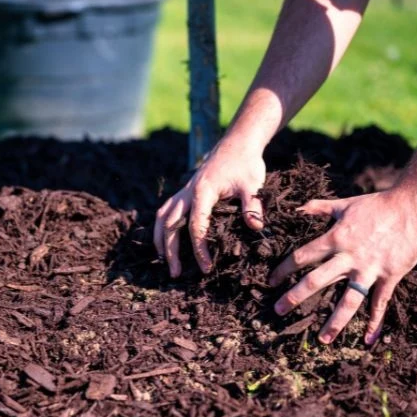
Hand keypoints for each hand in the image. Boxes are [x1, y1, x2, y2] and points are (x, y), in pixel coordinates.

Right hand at [154, 137, 265, 277]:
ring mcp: (184, 191)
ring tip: (163, 261)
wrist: (237, 143)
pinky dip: (162, 227)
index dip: (199, 249)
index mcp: (203, 192)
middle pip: (170, 224)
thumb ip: (253, 206)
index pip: (195, 226)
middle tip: (176, 274)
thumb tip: (256, 228)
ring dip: (160, 240)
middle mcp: (188, 192)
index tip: (206, 267)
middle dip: (171, 250)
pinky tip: (165, 241)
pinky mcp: (185, 191)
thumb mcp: (253, 184)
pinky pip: (166, 210)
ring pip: (162, 217)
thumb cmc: (246, 164)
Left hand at [268, 188, 416, 345]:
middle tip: (278, 311)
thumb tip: (297, 208)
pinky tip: (368, 339)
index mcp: (335, 238)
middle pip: (316, 281)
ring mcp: (370, 269)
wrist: (413, 206)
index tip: (271, 281)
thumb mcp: (344, 204)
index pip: (302, 257)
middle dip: (295, 297)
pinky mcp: (390, 276)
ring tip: (323, 339)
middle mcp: (349, 257)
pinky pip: (380, 302)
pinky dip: (374, 322)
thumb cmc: (377, 204)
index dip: (284, 269)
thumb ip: (319, 208)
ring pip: (348, 300)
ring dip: (335, 321)